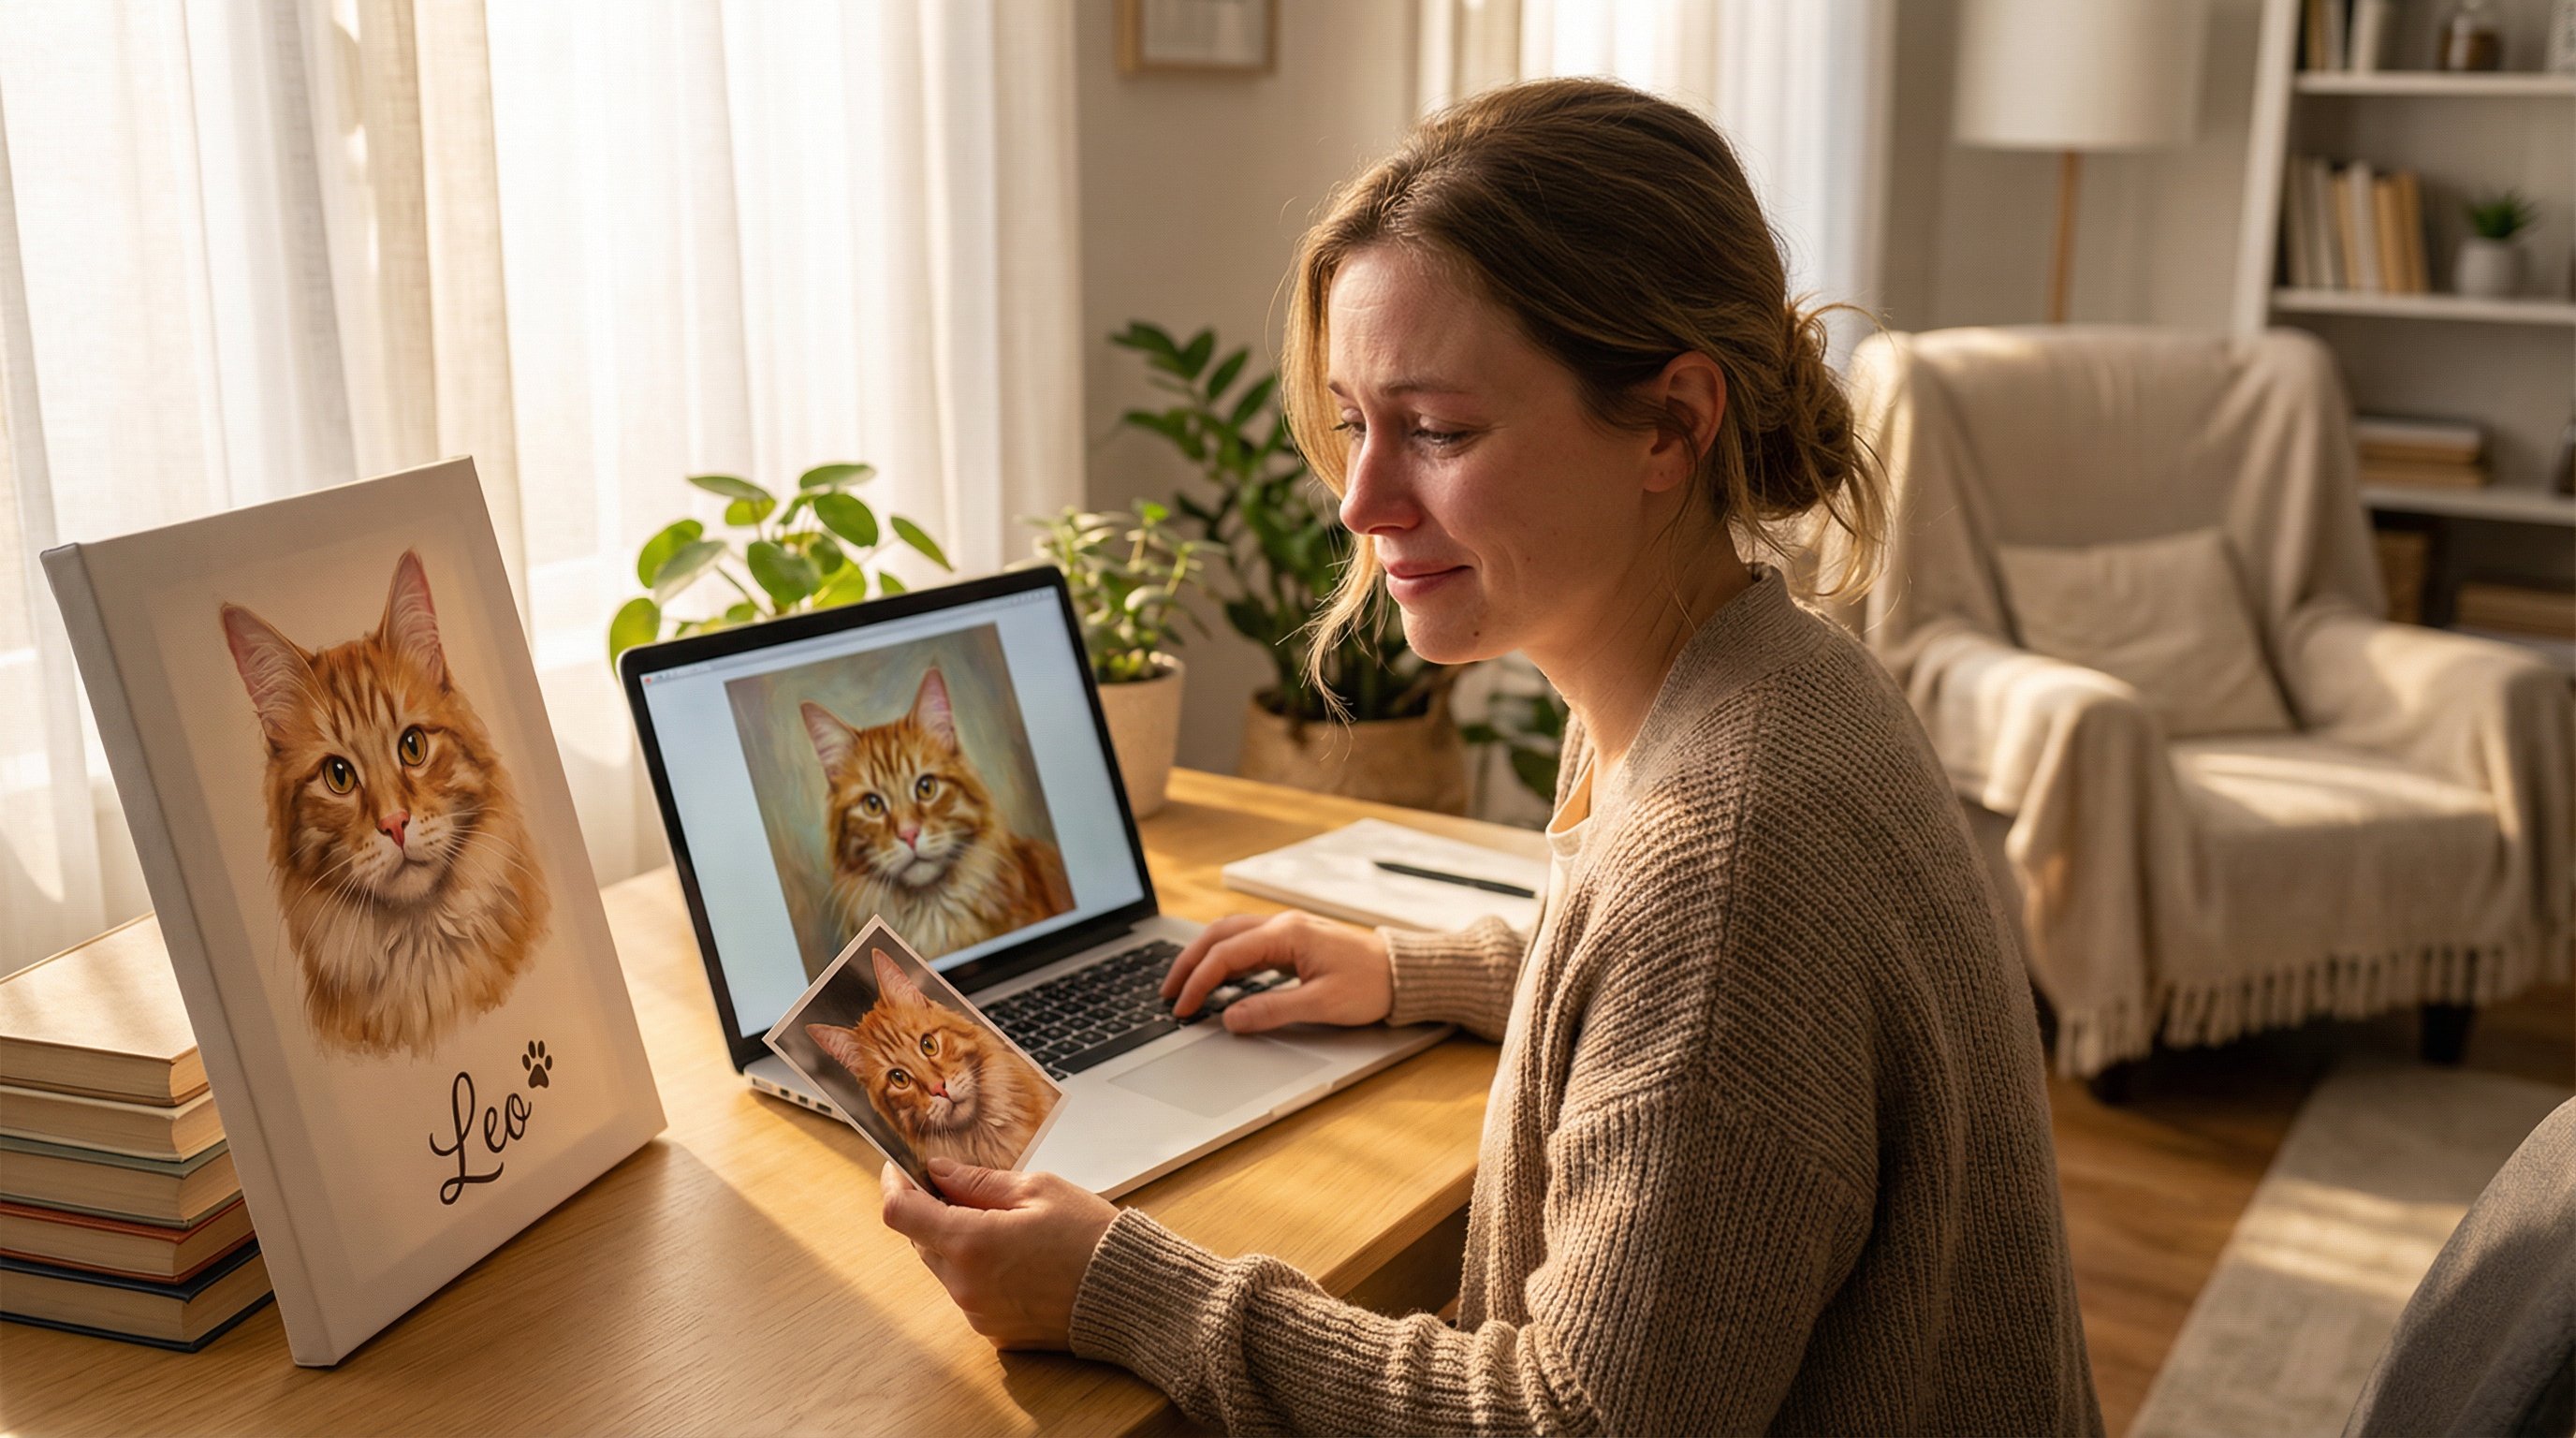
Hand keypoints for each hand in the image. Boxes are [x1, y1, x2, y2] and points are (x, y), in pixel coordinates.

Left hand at [879, 1157, 1117, 1349]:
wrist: (1131, 1295)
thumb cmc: (1091, 1238)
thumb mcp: (1037, 1189)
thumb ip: (978, 1182)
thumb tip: (939, 1171)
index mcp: (970, 1244)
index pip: (901, 1213)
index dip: (894, 1185)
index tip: (899, 1168)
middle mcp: (964, 1285)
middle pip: (921, 1241)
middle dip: (933, 1212)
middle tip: (964, 1189)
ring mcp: (978, 1314)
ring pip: (946, 1267)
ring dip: (959, 1243)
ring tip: (1006, 1225)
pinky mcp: (995, 1332)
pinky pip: (970, 1293)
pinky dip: (980, 1272)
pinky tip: (1019, 1259)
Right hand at [1161, 911, 1392, 1032]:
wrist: (1404, 972)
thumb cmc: (1371, 984)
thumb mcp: (1322, 1005)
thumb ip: (1272, 1010)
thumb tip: (1230, 1018)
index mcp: (1287, 934)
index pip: (1226, 954)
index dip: (1198, 982)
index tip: (1182, 1008)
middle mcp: (1282, 924)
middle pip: (1219, 935)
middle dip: (1188, 963)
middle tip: (1168, 993)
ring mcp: (1287, 929)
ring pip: (1230, 934)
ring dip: (1203, 956)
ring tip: (1184, 984)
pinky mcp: (1292, 940)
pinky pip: (1247, 942)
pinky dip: (1224, 958)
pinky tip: (1217, 978)